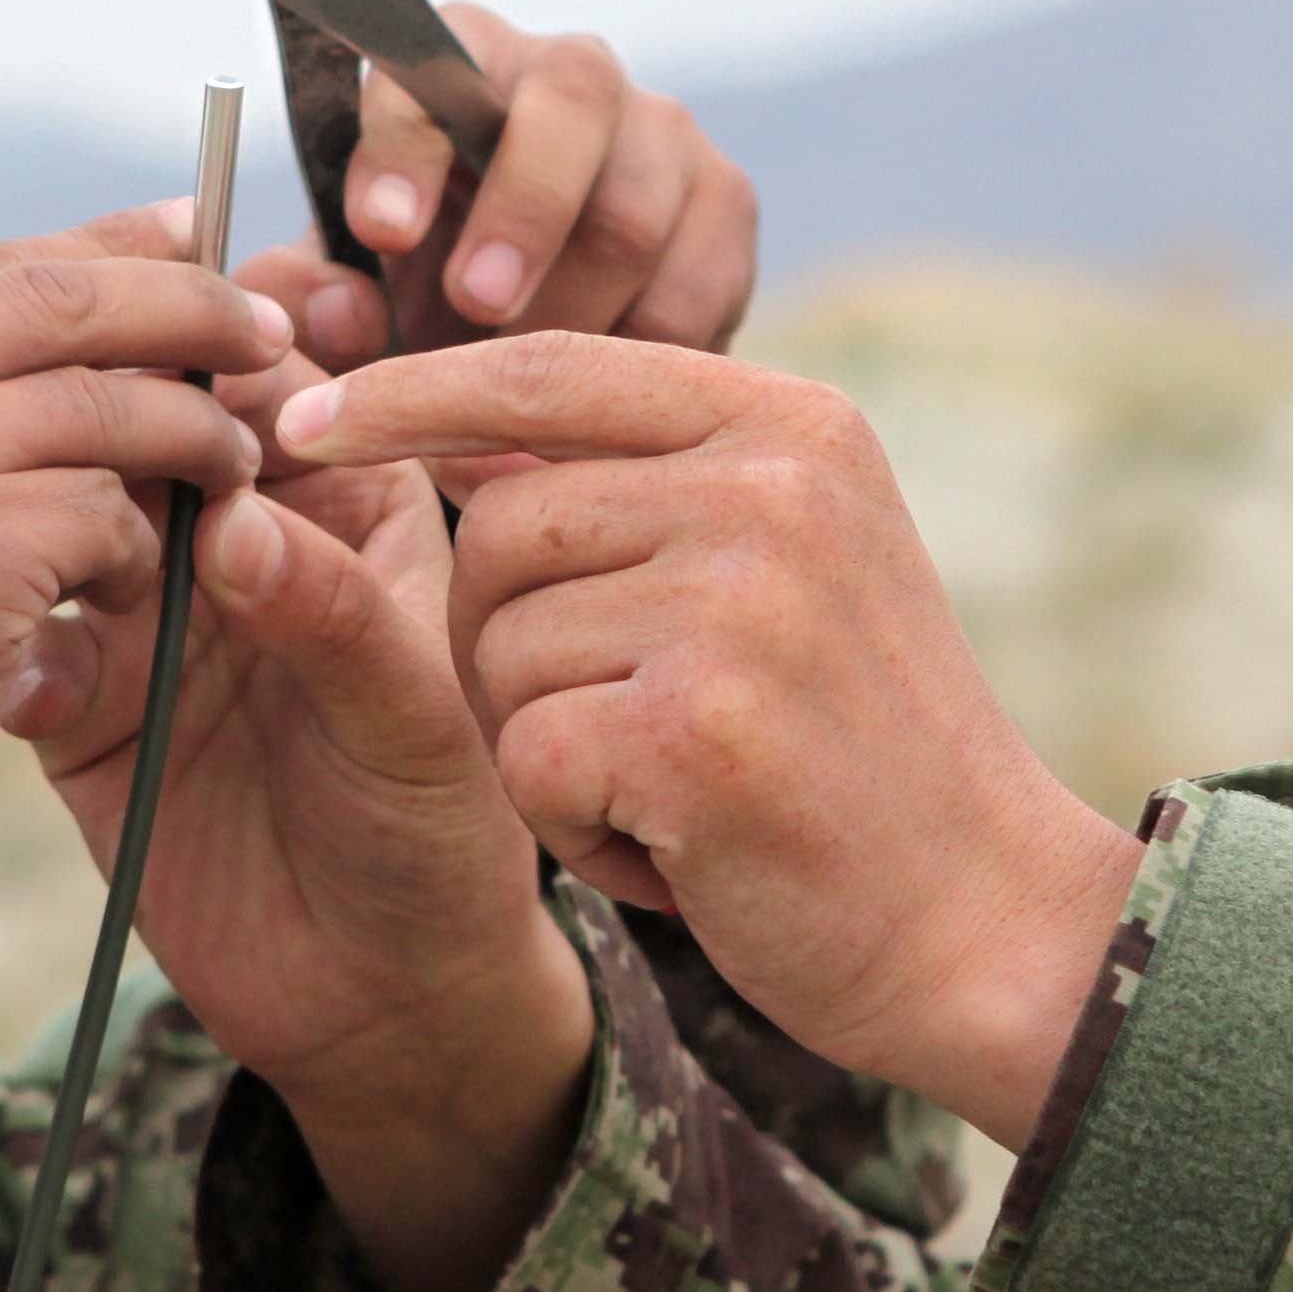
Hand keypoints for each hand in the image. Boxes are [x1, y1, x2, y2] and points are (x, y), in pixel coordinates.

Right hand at [0, 208, 283, 826]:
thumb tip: (50, 322)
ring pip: (100, 399)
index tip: (191, 239)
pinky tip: (125, 598)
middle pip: (51, 296)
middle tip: (266, 330)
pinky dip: (137, 551)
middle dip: (182, 303)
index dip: (101, 251)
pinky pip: (104, 508)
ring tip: (233, 472)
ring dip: (189, 437)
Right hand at [13, 433, 593, 1291]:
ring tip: (79, 583)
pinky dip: (12, 651)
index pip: (272, 368)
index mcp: (341, 492)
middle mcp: (237, 532)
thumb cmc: (440, 838)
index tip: (198, 359)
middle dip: (112, 417)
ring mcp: (147, 613)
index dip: (226, 337)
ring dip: (49, 522)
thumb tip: (236, 522)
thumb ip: (333, 613)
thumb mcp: (412, 716)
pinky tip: (39, 692)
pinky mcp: (76, 704)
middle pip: (148, 416)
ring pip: (66, 509)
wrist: (378, 1002)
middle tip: (110, 468)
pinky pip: (18, 641)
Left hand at [262, 3, 760, 365]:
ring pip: (638, 206)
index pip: (431, 66)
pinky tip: (595, 398)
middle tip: (479, 304)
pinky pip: (698, 282)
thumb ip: (316, 302)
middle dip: (524, 207)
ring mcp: (663, 136)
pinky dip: (642, 351)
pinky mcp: (726, 206)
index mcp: (458, 70)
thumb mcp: (352, 300)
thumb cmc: (424, 294)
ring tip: (525, 386)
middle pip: (572, 100)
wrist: (543, 337)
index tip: (381, 230)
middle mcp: (571, 76)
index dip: (407, 143)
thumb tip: (332, 312)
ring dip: (575, 306)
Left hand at [270, 335, 1137, 1149]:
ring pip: (500, 645)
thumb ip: (647, 481)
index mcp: (794, 425)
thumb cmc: (860, 753)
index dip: (409, 394)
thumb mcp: (785, 565)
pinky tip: (677, 846)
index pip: (547, 369)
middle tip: (620, 726)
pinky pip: (525, 754)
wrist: (988, 922)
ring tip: (671, 786)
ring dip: (546, 742)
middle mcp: (773, 488)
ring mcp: (740, 600)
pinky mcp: (697, 724)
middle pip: (500, 527)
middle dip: (507, 643)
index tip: (304, 426)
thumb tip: (448, 420)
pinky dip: (574, 826)